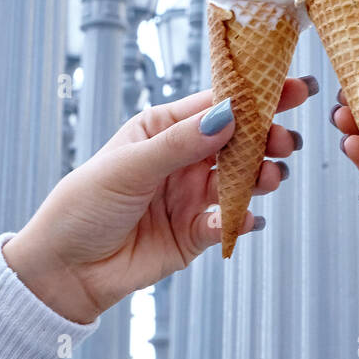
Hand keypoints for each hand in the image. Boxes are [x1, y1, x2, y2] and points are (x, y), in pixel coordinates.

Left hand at [4, 78, 316, 322]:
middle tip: (285, 142)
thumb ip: (179, 144)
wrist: (64, 270)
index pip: (216, 104)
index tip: (293, 88)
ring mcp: (191, 195)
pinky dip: (242, 218)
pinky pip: (229, 221)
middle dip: (268, 138)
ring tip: (271, 178)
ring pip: (241, 179)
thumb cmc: (83, 206)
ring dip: (261, 176)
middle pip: (238, 141)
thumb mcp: (128, 166)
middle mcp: (182, 158)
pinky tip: (246, 217)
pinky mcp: (195, 233)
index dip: (255, 95)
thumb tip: (227, 116)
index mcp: (163, 128)